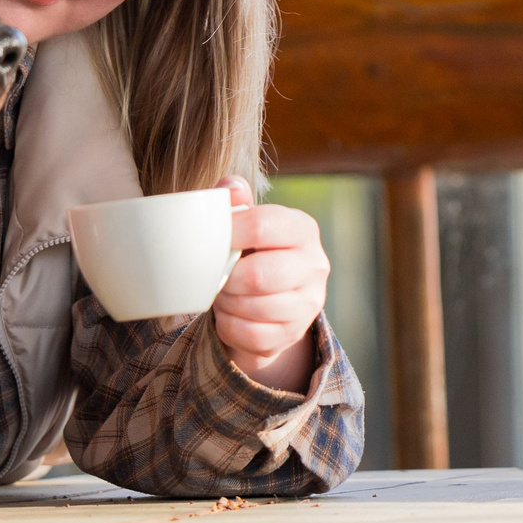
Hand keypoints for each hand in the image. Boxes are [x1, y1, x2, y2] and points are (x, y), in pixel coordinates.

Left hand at [213, 177, 328, 392]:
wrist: (272, 297)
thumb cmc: (253, 250)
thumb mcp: (246, 221)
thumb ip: (235, 200)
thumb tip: (229, 187)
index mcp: (302, 228)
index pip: (260, 226)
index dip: (227, 233)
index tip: (208, 240)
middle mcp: (314, 265)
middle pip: (258, 275)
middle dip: (227, 278)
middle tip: (215, 275)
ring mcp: (309, 304)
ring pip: (253, 309)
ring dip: (226, 303)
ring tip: (223, 293)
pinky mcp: (294, 333)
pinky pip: (251, 335)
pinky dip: (230, 327)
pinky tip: (230, 315)